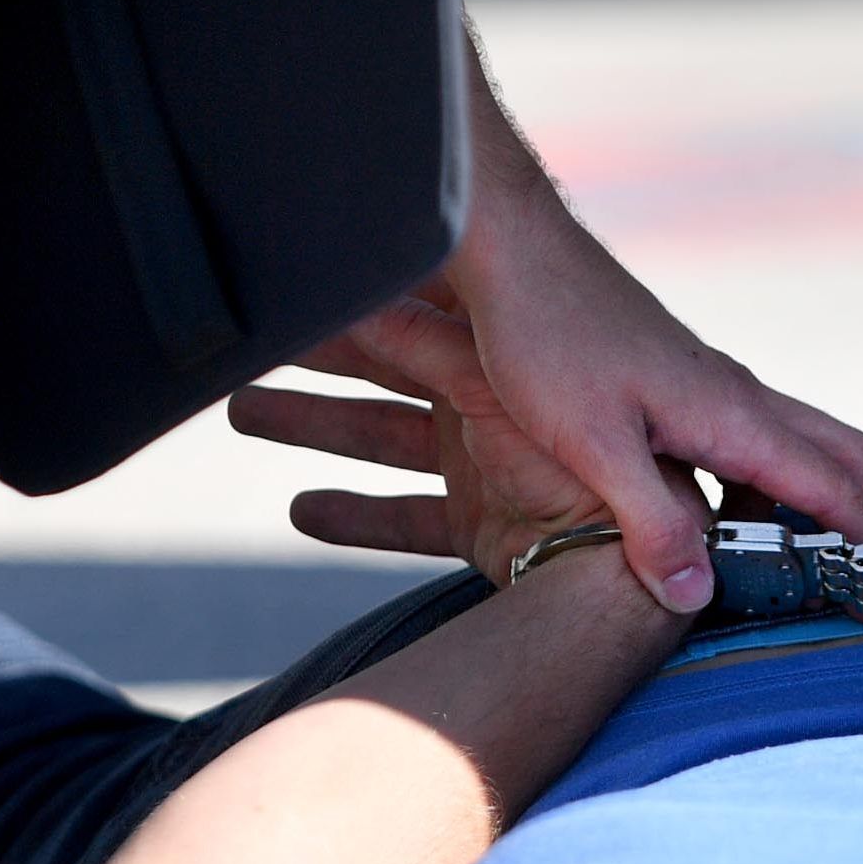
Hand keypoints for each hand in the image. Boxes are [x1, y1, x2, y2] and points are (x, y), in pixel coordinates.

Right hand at [229, 296, 617, 585]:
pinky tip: (302, 508)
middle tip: (248, 338)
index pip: (408, 317)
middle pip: (388, 368)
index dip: (351, 300)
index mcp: (498, 364)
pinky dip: (357, 513)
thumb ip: (432, 350)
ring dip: (316, 423)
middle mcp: (491, 406)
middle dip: (320, 354)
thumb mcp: (498, 394)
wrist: (621, 579)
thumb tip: (368, 292)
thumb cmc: (584, 475)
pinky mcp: (483, 524)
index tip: (290, 284)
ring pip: (384, 436)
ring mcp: (486, 466)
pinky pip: (407, 516)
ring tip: (242, 408)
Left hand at [450, 188, 862, 614]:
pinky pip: (751, 435)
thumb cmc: (548, 337)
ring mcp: (713, 387)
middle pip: (839, 454)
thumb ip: (650, 522)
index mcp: (731, 415)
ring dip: (801, 499)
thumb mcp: (591, 445)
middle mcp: (737, 397)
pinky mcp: (682, 384)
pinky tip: (701, 513)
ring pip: (796, 443)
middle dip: (852, 515)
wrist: (515, 255)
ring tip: (762, 561)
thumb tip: (695, 595)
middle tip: (827, 577)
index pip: (831, 484)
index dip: (859, 543)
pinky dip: (755, 481)